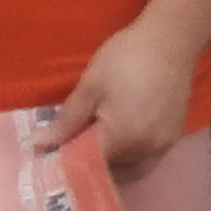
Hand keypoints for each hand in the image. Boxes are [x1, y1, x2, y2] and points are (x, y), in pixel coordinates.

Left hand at [50, 4, 206, 181]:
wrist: (171, 38)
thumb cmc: (127, 56)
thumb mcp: (91, 85)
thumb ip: (66, 121)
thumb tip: (38, 145)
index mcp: (121, 138)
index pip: (86, 167)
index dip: (67, 163)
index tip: (52, 156)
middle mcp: (144, 151)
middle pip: (109, 172)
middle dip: (89, 165)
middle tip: (73, 146)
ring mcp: (162, 147)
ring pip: (129, 170)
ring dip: (112, 165)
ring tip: (97, 144)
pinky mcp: (173, 138)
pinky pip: (147, 161)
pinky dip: (131, 159)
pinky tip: (122, 141)